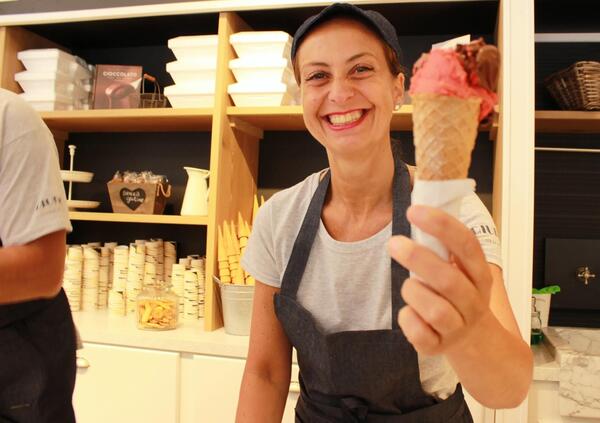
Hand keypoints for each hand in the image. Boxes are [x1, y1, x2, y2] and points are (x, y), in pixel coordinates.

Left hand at [387, 205, 493, 355]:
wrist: (473, 339)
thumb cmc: (456, 292)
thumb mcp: (458, 267)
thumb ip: (441, 243)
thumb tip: (416, 201)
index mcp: (478, 273)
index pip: (467, 245)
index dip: (442, 226)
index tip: (415, 210)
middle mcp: (473, 300)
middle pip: (449, 280)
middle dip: (419, 259)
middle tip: (393, 243)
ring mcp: (458, 326)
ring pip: (435, 310)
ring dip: (414, 293)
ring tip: (408, 286)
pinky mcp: (439, 346)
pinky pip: (420, 333)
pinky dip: (408, 320)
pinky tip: (409, 312)